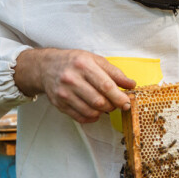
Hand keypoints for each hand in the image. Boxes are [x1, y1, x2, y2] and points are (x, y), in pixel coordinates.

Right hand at [14, 48, 135, 122]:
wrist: (47, 66)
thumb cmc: (75, 62)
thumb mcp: (95, 60)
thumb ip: (114, 72)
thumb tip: (131, 84)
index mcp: (83, 65)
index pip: (105, 86)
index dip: (119, 97)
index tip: (126, 102)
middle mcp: (71, 79)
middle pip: (98, 101)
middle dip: (111, 105)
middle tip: (116, 103)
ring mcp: (64, 93)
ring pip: (90, 111)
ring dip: (102, 112)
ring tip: (105, 105)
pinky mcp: (59, 104)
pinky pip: (80, 117)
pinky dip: (91, 117)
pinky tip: (94, 111)